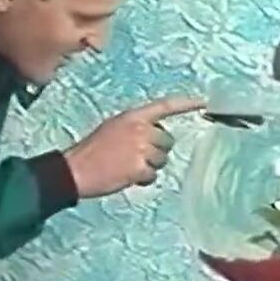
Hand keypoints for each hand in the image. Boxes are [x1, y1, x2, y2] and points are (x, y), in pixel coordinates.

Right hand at [63, 96, 204, 198]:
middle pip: (167, 140)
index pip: (164, 106)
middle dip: (156, 150)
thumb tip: (154, 137)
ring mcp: (140, 148)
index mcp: (131, 117)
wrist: (75, 169)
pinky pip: (152, 174)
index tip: (204, 102)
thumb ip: (134, 129)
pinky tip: (126, 176)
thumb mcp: (112, 129)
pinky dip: (142, 178)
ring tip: (127, 166)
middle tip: (134, 156)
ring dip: (149, 166)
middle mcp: (139, 130)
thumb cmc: (92, 150)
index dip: (185, 104)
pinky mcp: (139, 167)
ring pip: (162, 159)